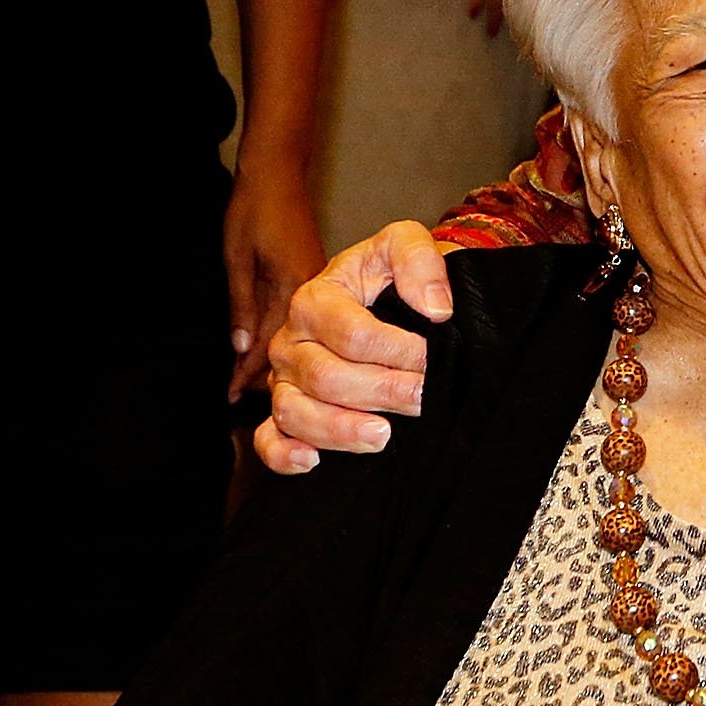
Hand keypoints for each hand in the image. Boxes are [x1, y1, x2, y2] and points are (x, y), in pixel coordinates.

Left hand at [223, 163, 324, 399]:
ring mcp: (314, 284)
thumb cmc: (254, 209)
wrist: (278, 174)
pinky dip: (283, 335)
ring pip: (294, 333)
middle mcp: (310, 291)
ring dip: (275, 357)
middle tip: (241, 399)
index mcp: (294, 288)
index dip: (247, 373)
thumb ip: (241, 305)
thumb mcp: (237, 258)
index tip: (230, 396)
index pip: (269, 345)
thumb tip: (240, 348)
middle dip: (264, 374)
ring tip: (254, 382)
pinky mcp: (312, 276)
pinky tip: (273, 345)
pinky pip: (298, 316)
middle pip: (287, 345)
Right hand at [252, 219, 456, 472]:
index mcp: (314, 299)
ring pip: (294, 411)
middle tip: (422, 398)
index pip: (351, 333)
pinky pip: (269, 440)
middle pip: (325, 376)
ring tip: (384, 434)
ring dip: (340, 429)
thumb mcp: (405, 244)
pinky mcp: (283, 412)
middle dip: (380, 391)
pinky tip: (314, 461)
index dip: (395, 350)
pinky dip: (284, 455)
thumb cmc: (391, 274)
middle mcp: (291, 341)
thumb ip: (419, 261)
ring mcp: (283, 379)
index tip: (431, 359)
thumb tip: (436, 308)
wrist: (385, 296)